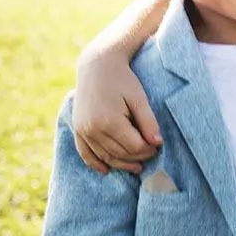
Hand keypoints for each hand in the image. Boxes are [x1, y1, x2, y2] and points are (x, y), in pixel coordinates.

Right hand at [73, 54, 161, 173]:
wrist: (97, 65)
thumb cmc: (123, 79)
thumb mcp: (139, 98)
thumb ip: (148, 121)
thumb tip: (157, 143)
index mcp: (110, 121)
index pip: (134, 147)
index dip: (149, 150)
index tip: (158, 147)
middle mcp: (93, 129)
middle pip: (119, 153)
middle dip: (137, 157)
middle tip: (151, 155)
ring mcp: (83, 130)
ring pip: (104, 156)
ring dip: (120, 164)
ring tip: (136, 167)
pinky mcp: (78, 128)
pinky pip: (85, 152)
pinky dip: (95, 163)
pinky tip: (106, 170)